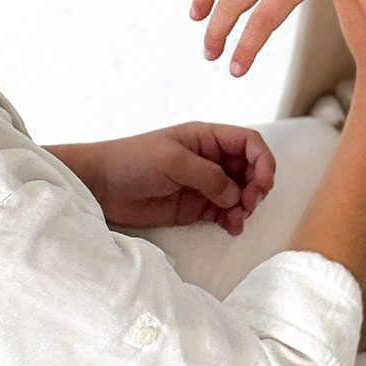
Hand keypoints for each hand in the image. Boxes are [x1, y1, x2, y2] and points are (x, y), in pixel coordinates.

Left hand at [65, 125, 275, 234]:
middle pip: (250, 169)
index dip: (263, 160)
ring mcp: (204, 184)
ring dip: (246, 205)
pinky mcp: (196, 206)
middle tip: (250, 202)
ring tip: (237, 218)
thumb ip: (208, 175)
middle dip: (257, 186)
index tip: (264, 182)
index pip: (248, 142)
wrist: (100, 186)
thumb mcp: (173, 160)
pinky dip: (234, 219)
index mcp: (207, 138)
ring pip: (241, 193)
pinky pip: (225, 212)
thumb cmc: (132, 160)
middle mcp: (210, 159)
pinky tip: (231, 227)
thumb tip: (235, 194)